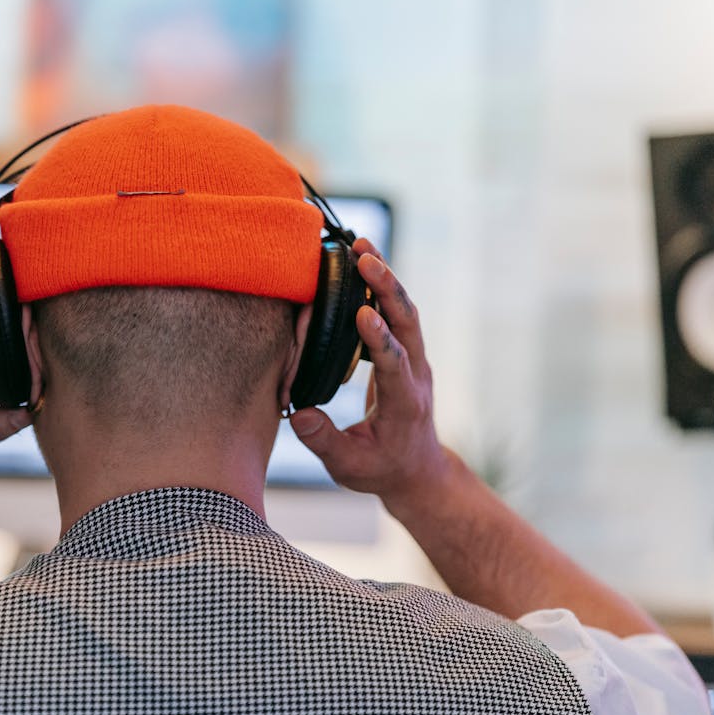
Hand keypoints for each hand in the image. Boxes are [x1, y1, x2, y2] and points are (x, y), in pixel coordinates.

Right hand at [290, 239, 451, 505]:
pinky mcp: (404, 351)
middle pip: (408, 322)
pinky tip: (362, 262)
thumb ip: (324, 441)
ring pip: (405, 311)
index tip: (363, 313)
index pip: (394, 364)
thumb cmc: (380, 468)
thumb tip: (298, 414)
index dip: (379, 339)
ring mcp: (414, 360)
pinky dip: (382, 285)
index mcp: (404, 402)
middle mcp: (415, 374)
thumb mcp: (349, 467)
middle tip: (364, 257)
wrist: (416, 469)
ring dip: (386, 277)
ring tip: (361, 245)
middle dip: (388, 288)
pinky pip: (398, 312)